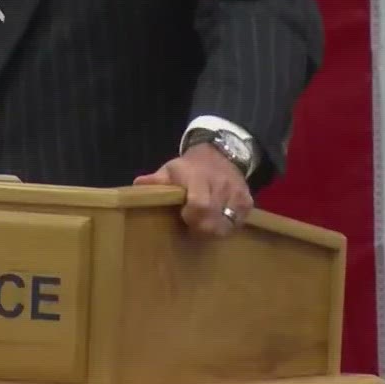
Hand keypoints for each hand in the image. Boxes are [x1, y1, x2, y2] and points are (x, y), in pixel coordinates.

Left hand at [133, 143, 252, 237]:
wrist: (220, 154)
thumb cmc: (189, 167)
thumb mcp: (170, 170)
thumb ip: (156, 180)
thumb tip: (136, 185)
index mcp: (198, 177)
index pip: (200, 205)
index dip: (192, 217)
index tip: (184, 217)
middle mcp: (221, 185)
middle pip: (214, 220)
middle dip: (202, 228)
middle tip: (193, 226)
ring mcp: (236, 193)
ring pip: (228, 225)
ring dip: (215, 229)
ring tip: (205, 224)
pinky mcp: (247, 201)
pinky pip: (238, 223)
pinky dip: (227, 225)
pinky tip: (218, 219)